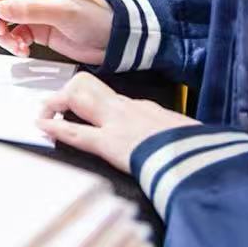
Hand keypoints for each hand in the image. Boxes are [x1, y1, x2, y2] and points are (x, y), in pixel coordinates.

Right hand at [0, 0, 114, 62]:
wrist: (114, 40)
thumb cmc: (98, 15)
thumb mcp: (65, 10)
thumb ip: (31, 9)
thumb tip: (2, 8)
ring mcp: (32, 9)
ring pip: (2, 17)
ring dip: (3, 33)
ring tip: (15, 44)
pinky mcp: (35, 28)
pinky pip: (13, 33)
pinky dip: (13, 43)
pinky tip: (23, 48)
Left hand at [37, 73, 198, 170]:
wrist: (204, 159)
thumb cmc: (200, 150)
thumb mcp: (187, 136)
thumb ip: (173, 136)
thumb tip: (173, 142)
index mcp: (148, 109)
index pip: (111, 97)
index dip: (93, 100)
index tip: (85, 106)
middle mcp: (130, 109)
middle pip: (89, 87)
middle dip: (67, 93)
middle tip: (53, 104)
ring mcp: (119, 123)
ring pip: (78, 98)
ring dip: (56, 104)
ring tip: (43, 113)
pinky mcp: (112, 144)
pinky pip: (77, 132)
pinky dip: (56, 128)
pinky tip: (43, 127)